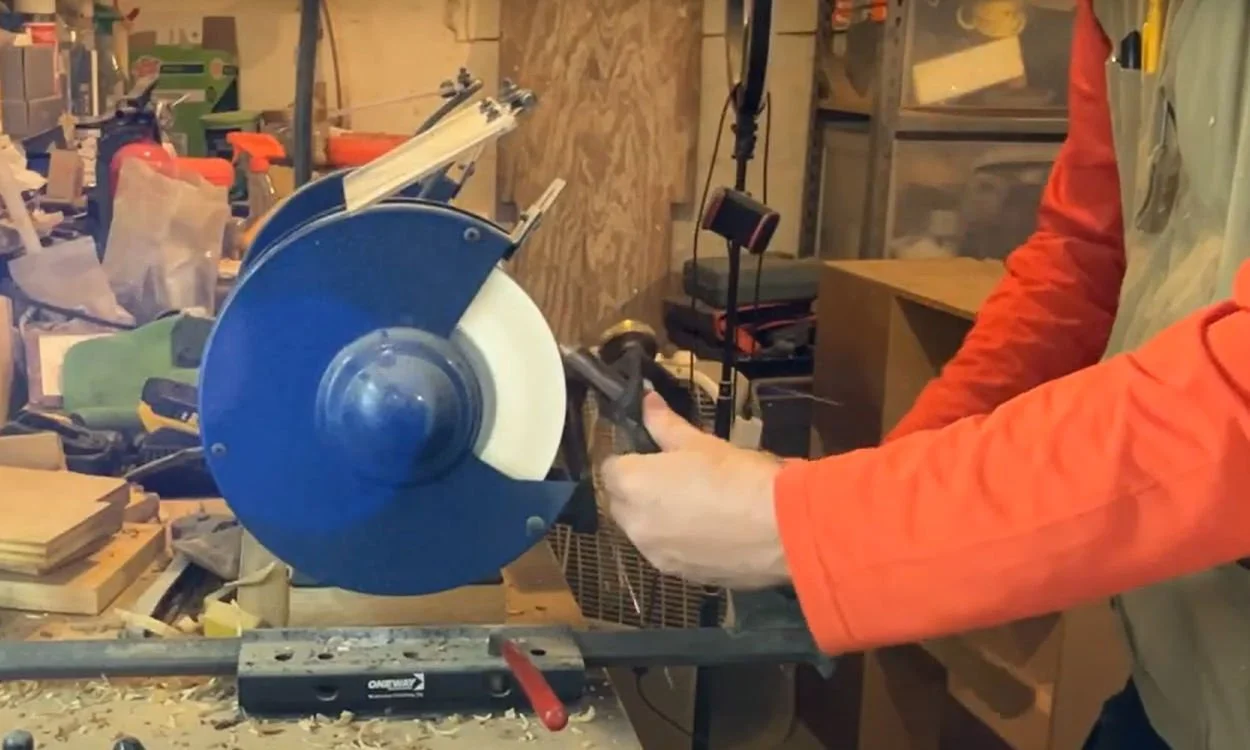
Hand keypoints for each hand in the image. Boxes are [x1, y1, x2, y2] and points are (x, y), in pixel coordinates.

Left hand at [600, 392, 788, 589]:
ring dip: (655, 518)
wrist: (782, 529)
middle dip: (637, 490)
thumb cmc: (739, 475)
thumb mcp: (701, 443)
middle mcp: (633, 523)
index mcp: (632, 484)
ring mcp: (655, 554)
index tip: (652, 455)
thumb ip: (665, 425)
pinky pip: (666, 553)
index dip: (629, 459)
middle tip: (674, 478)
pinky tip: (708, 532)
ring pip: (641, 531)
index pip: (609, 468)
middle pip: (620, 502)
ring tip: (695, 506)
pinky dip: (677, 542)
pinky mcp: (679, 576)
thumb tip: (646, 402)